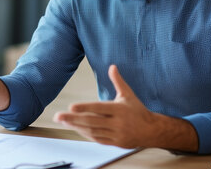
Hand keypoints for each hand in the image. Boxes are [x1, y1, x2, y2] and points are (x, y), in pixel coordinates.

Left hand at [53, 65, 197, 150]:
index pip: (99, 108)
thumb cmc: (138, 110)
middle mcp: (118, 123)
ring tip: (64, 121)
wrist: (152, 131)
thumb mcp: (128, 94)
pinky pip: (97, 139)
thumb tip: (112, 66)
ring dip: (76, 127)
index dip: (85, 107)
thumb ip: (118, 81)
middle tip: (58, 116)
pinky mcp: (115, 143)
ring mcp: (116, 134)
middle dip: (73, 119)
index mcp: (120, 109)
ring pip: (92, 131)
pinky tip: (76, 128)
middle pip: (92, 121)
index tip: (71, 106)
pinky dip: (85, 134)